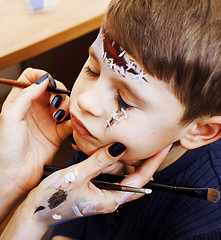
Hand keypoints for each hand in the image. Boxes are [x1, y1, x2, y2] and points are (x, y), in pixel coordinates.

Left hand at [0, 68, 71, 199]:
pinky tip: (67, 126)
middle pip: (52, 90)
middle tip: (55, 103)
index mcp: (20, 102)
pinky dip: (72, 122)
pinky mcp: (57, 133)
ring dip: (65, 107)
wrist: (15, 174)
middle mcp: (35, 109)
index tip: (49, 84)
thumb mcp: (10, 117)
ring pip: (63, 104)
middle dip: (58, 93)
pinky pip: (69, 122)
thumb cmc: (7, 148)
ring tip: (59, 117)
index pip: (31, 78)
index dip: (41, 77)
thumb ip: (26, 95)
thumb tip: (43, 80)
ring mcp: (47, 121)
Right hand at [25, 144, 169, 224]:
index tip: (163, 147)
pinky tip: (92, 157)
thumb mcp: (77, 176)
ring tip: (95, 154)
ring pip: (116, 169)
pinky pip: (105, 169)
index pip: (140, 180)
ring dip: (109, 158)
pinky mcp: (96, 185)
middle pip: (129, 173)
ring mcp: (103, 190)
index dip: (153, 162)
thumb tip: (119, 147)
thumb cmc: (54, 198)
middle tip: (124, 141)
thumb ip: (100, 161)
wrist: (37, 209)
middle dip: (127, 157)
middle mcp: (110, 196)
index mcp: (111, 199)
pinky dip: (102, 160)